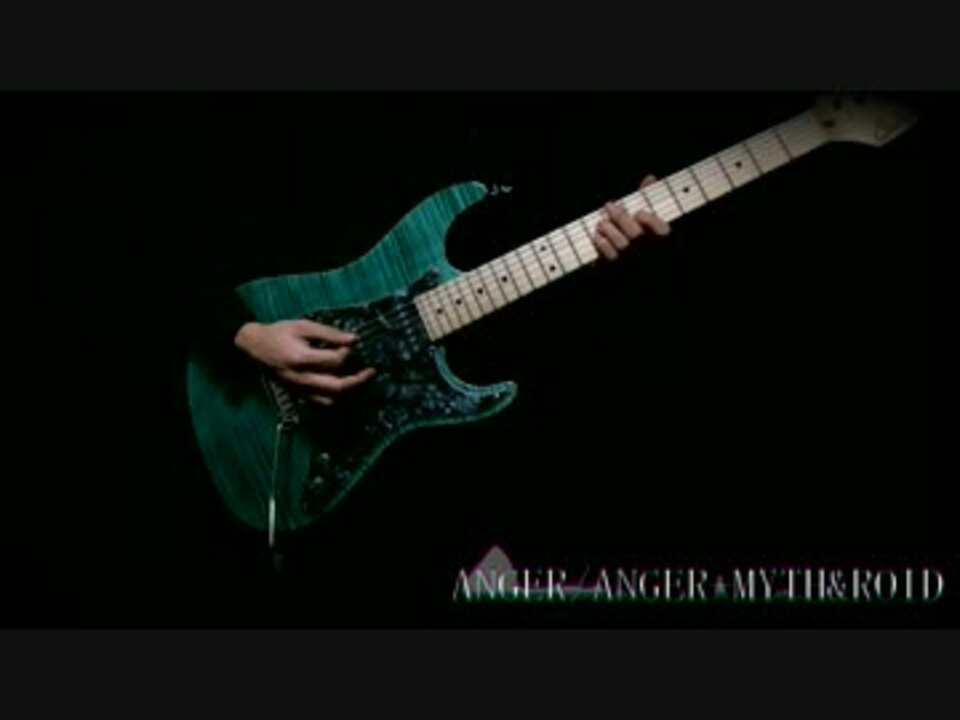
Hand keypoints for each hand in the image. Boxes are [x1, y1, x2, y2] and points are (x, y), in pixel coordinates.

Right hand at [234, 319, 374, 405]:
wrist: (253, 347)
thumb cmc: (279, 333)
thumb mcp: (303, 326)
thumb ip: (329, 334)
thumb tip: (354, 340)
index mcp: (301, 359)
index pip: (335, 361)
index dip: (347, 352)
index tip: (349, 344)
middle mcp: (301, 378)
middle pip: (337, 387)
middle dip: (358, 380)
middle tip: (371, 371)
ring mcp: (299, 389)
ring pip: (331, 398)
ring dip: (348, 390)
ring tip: (358, 378)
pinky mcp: (297, 394)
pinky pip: (321, 401)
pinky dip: (334, 396)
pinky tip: (341, 385)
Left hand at [593, 174, 671, 260]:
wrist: (616, 263)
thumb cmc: (630, 232)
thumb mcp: (639, 214)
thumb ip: (645, 197)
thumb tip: (650, 178)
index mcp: (658, 239)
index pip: (663, 232)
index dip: (652, 221)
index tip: (639, 212)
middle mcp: (648, 252)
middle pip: (636, 235)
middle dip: (621, 218)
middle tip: (608, 206)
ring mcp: (632, 262)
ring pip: (623, 246)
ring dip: (609, 229)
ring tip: (601, 222)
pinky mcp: (617, 270)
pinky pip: (610, 258)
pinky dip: (602, 245)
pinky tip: (597, 236)